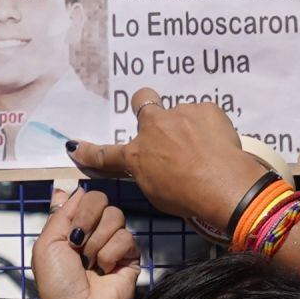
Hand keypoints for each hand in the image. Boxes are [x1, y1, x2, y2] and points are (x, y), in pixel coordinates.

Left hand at [29, 176, 140, 298]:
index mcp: (71, 227)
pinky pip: (128, 237)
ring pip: (116, 216)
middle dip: (87, 220)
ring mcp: (113, 243)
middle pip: (101, 200)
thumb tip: (67, 188)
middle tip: (78, 245)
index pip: (83, 196)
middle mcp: (93, 232)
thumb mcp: (47, 244)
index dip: (78, 206)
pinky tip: (106, 270)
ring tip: (91, 264)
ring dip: (98, 242)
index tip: (70, 227)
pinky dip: (112, 254)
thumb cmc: (58, 286)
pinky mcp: (131, 256)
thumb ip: (59, 214)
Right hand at [70, 88, 271, 237]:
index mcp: (137, 155)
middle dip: (148, 106)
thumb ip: (150, 173)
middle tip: (165, 125)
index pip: (107, 155)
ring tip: (205, 149)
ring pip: (181, 113)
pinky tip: (218, 144)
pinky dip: (209, 128)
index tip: (76, 147)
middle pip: (142, 100)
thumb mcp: (157, 193)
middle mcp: (154, 127)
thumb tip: (155, 166)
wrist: (223, 185)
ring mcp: (180, 113)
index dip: (90, 152)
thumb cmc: (187, 198)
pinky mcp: (206, 108)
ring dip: (187, 126)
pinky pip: (205, 115)